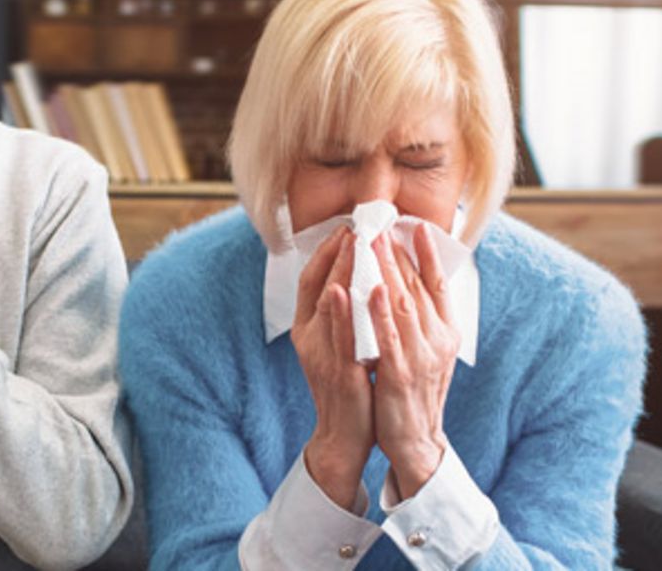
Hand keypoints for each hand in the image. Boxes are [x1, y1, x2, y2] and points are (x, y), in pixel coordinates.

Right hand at [293, 227, 374, 510]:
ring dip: (338, 272)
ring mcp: (321, 355)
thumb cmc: (347, 389)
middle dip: (335, 252)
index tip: (344, 227)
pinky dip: (339, 313)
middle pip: (318, 285)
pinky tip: (343, 290)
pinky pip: (338, 338)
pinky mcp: (338, 373)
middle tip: (354, 224)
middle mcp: (309, 338)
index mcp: (307, 329)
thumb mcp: (338, 345)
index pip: (311, 279)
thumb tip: (354, 279)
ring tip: (350, 243)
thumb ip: (341, 316)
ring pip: (327, 305)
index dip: (325, 251)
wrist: (343, 437)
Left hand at [368, 224, 459, 499]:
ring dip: (386, 270)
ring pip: (402, 304)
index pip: (438, 285)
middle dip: (398, 253)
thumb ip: (422, 321)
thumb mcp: (428, 353)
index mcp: (446, 333)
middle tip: (380, 223)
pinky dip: (379, 311)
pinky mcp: (399, 373)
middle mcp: (438, 340)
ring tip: (372, 241)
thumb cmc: (416, 394)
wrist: (416, 442)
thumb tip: (412, 286)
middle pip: (417, 287)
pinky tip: (368, 288)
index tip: (416, 226)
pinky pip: (388, 337)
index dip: (429, 254)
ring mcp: (420, 356)